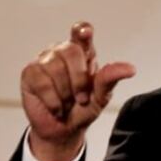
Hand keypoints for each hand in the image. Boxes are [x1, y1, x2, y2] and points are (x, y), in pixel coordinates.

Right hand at [20, 21, 135, 160]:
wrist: (63, 130)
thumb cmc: (82, 109)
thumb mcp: (101, 97)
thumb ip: (110, 79)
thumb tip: (130, 69)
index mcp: (83, 54)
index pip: (81, 33)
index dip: (82, 30)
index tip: (85, 32)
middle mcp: (62, 52)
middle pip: (71, 51)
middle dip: (79, 79)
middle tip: (81, 98)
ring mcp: (44, 61)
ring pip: (55, 67)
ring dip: (65, 93)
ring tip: (66, 102)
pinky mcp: (30, 73)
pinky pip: (42, 81)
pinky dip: (52, 100)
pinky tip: (55, 106)